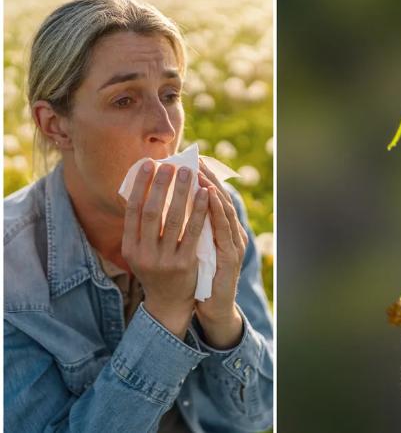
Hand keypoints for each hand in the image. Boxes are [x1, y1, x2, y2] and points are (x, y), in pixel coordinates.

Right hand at [122, 161, 209, 338]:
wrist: (169, 302)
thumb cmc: (156, 268)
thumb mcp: (140, 251)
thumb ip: (140, 227)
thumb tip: (141, 187)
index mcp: (129, 247)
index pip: (132, 210)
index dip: (140, 186)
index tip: (148, 164)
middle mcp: (144, 253)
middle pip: (151, 212)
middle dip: (160, 186)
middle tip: (170, 165)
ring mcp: (164, 260)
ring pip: (173, 220)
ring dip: (181, 193)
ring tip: (189, 173)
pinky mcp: (185, 263)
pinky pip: (193, 232)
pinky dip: (199, 210)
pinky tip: (204, 194)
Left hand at [194, 159, 248, 348]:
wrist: (216, 307)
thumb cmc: (203, 277)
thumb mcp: (197, 250)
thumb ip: (192, 230)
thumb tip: (172, 207)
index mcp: (224, 231)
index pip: (215, 198)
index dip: (205, 178)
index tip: (192, 160)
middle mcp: (232, 233)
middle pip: (221, 198)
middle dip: (208, 177)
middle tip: (195, 157)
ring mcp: (234, 243)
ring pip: (223, 208)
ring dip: (211, 187)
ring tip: (199, 169)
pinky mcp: (232, 255)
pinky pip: (223, 227)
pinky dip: (216, 208)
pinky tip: (207, 194)